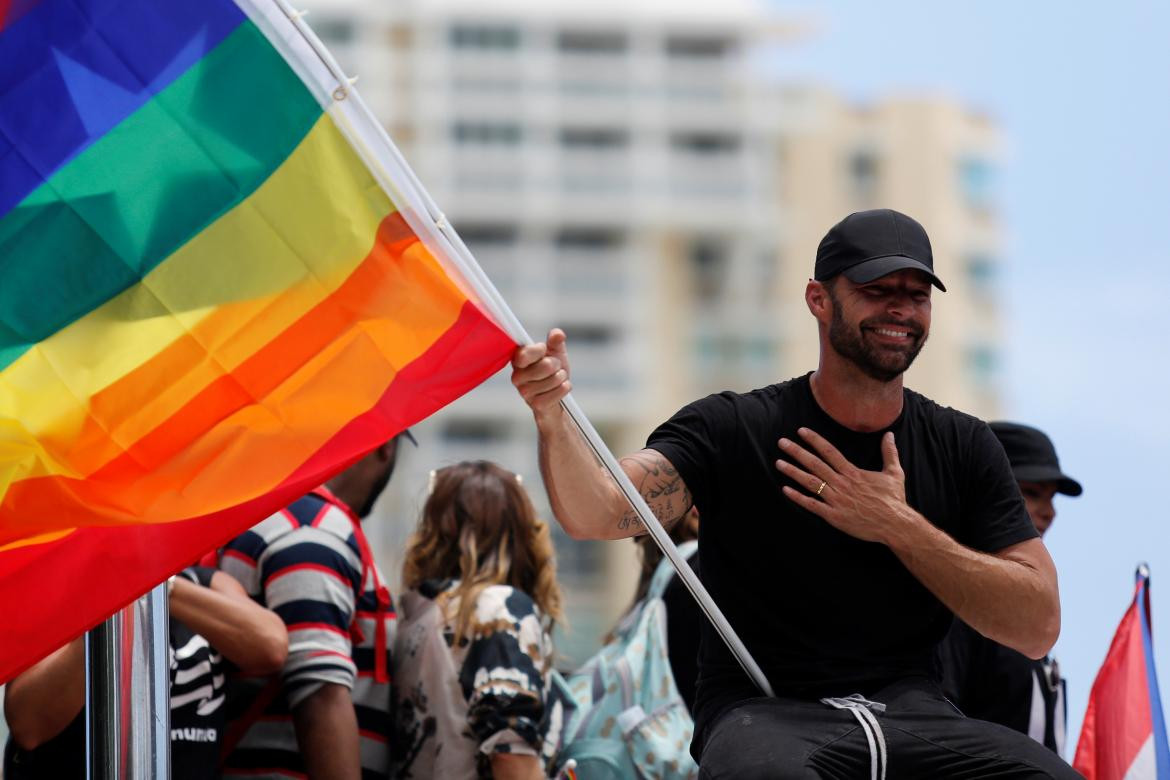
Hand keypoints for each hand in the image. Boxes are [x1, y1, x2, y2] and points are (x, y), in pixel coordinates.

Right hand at [511, 328, 571, 416]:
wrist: (555, 397)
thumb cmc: (552, 373)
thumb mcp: (555, 353)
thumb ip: (555, 341)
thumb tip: (557, 334)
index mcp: (518, 361)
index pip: (524, 353)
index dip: (540, 350)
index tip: (543, 351)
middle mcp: (517, 377)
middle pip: (546, 365)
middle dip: (557, 365)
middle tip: (555, 368)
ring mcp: (525, 392)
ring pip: (555, 379)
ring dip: (562, 378)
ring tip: (557, 379)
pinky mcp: (536, 405)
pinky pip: (559, 392)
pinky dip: (565, 388)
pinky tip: (560, 389)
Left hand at [775, 427, 917, 544]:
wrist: (896, 525)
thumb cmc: (894, 500)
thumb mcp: (894, 473)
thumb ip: (889, 453)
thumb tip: (889, 434)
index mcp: (853, 473)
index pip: (830, 452)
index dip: (814, 440)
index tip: (801, 432)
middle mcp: (842, 484)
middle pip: (815, 464)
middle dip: (797, 452)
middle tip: (782, 442)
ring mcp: (837, 500)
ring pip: (811, 483)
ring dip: (793, 472)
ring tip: (779, 463)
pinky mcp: (834, 516)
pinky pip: (812, 505)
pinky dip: (798, 497)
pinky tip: (785, 490)